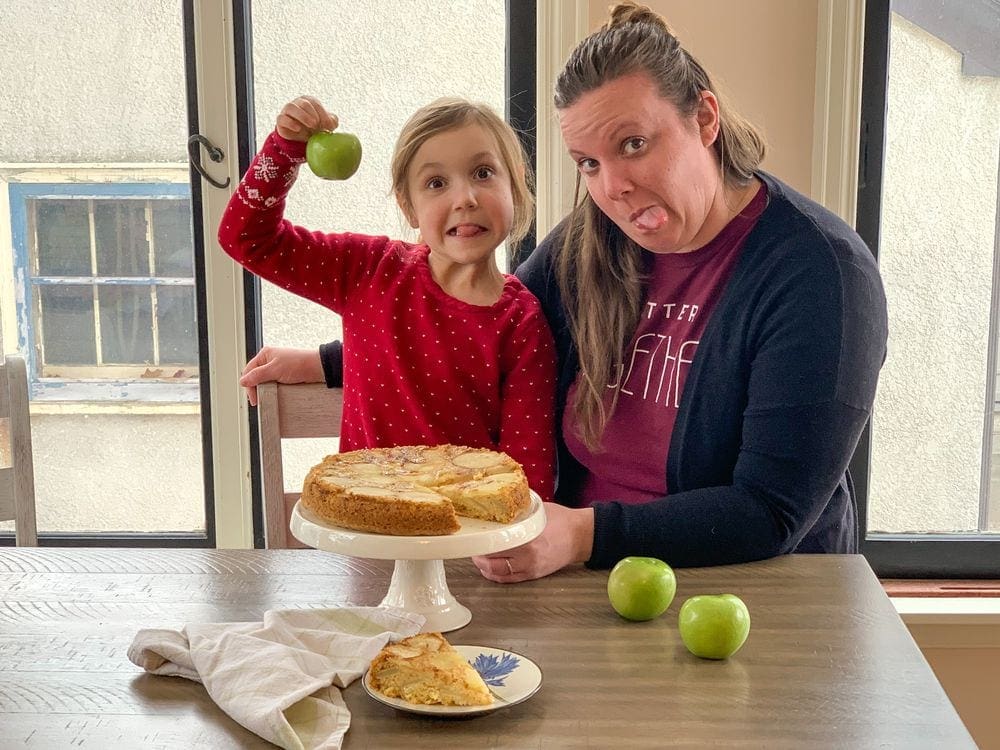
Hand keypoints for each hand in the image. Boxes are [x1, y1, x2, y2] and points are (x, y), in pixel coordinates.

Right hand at [240, 346, 324, 405]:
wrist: (319, 367)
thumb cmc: (299, 364)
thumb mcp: (275, 369)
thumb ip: (258, 375)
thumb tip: (242, 381)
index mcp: (265, 354)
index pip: (249, 371)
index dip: (248, 385)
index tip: (253, 398)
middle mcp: (270, 360)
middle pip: (255, 377)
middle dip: (256, 388)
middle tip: (258, 401)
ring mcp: (278, 368)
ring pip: (265, 381)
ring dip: (264, 390)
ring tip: (266, 398)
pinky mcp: (285, 375)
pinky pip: (274, 384)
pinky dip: (272, 390)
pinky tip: (274, 395)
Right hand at [275, 96, 338, 141]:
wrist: (302, 138)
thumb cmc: (315, 127)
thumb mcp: (327, 125)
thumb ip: (332, 121)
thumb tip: (331, 123)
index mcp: (309, 101)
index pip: (315, 103)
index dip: (322, 114)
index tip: (328, 125)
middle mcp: (297, 103)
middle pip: (304, 103)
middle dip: (312, 114)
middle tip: (317, 125)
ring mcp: (287, 111)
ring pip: (291, 107)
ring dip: (302, 116)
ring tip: (311, 126)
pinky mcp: (281, 121)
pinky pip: (282, 118)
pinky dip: (290, 123)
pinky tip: (298, 129)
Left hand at [472, 504, 594, 582]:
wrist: (581, 536)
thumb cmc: (561, 520)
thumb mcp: (537, 510)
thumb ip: (517, 510)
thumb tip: (498, 500)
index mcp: (528, 539)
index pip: (496, 545)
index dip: (481, 544)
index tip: (473, 537)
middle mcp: (528, 558)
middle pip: (493, 564)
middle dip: (479, 557)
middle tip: (473, 548)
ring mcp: (530, 569)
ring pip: (499, 574)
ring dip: (485, 568)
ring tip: (479, 558)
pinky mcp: (533, 575)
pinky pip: (509, 579)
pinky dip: (496, 575)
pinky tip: (490, 568)